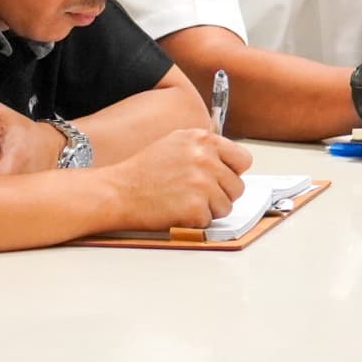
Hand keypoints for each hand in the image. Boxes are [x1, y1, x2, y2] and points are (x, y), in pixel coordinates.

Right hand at [100, 128, 251, 228]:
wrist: (117, 191)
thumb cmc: (142, 172)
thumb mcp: (174, 144)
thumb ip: (204, 149)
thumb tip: (228, 164)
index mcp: (202, 139)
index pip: (243, 159)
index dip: (232, 172)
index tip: (220, 179)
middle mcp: (205, 158)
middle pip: (237, 186)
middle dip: (220, 194)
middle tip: (195, 195)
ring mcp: (202, 183)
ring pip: (226, 206)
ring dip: (208, 210)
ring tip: (183, 202)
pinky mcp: (196, 207)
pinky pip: (209, 221)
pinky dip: (195, 222)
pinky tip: (176, 211)